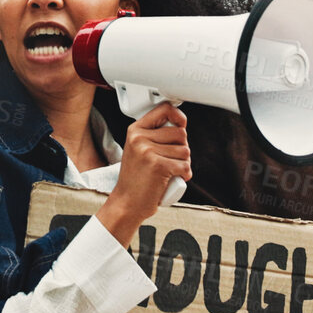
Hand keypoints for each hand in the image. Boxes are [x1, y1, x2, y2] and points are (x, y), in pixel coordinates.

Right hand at [94, 102, 190, 245]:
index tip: (181, 124)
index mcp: (135, 130)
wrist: (127, 203)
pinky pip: (185, 166)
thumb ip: (153, 135)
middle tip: (170, 160)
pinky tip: (173, 179)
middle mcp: (139, 138)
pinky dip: (185, 175)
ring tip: (170, 171)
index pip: (165, 109)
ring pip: (185, 151)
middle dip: (182, 149)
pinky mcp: (158, 166)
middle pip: (181, 133)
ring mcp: (147, 151)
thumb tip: (180, 124)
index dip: (179, 116)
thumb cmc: (136, 179)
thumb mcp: (138, 149)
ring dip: (184, 163)